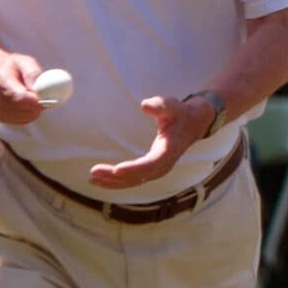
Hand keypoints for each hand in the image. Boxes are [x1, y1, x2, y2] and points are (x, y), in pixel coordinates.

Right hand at [0, 52, 46, 126]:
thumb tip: (40, 88)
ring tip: (32, 97)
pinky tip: (26, 104)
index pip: (20, 97)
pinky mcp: (1, 117)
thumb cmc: (12, 68)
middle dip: (38, 105)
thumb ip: (33, 74)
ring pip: (26, 117)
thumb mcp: (24, 62)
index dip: (36, 100)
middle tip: (43, 96)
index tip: (46, 97)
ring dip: (35, 110)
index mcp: (2, 80)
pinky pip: (23, 120)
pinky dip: (29, 114)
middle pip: (24, 109)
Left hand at [88, 93, 217, 188]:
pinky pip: (135, 180)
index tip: (117, 169)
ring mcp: (159, 169)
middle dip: (116, 177)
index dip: (134, 168)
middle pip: (140, 176)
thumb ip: (160, 105)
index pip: (151, 163)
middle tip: (94, 172)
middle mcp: (165, 163)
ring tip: (92, 178)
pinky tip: (101, 180)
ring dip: (113, 182)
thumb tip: (144, 105)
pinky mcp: (153, 170)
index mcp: (170, 149)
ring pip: (135, 181)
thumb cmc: (180, 113)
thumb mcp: (172, 105)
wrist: (194, 124)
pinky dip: (117, 182)